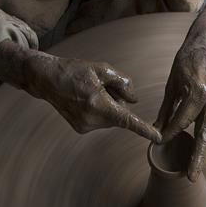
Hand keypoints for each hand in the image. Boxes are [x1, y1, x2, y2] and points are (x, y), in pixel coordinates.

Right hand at [0, 42, 159, 141]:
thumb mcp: (102, 69)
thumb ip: (123, 83)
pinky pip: (101, 121)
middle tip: (100, 88)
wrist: (47, 79)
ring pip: (111, 119)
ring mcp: (85, 127)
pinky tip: (85, 100)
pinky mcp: (81, 129)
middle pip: (120, 115)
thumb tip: (134, 100)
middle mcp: (92, 119)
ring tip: (90, 93)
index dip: (145, 129)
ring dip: (108, 107)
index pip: (128, 120)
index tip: (159, 137)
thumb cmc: (75, 70)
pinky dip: (99, 111)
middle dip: (117, 102)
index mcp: (99, 104)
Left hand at [154, 40, 205, 180]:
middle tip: (192, 176)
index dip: (169, 133)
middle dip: (197, 156)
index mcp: (196, 94)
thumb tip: (157, 131)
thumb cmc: (186, 64)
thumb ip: (167, 109)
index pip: (181, 121)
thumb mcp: (172, 84)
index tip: (160, 143)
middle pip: (205, 134)